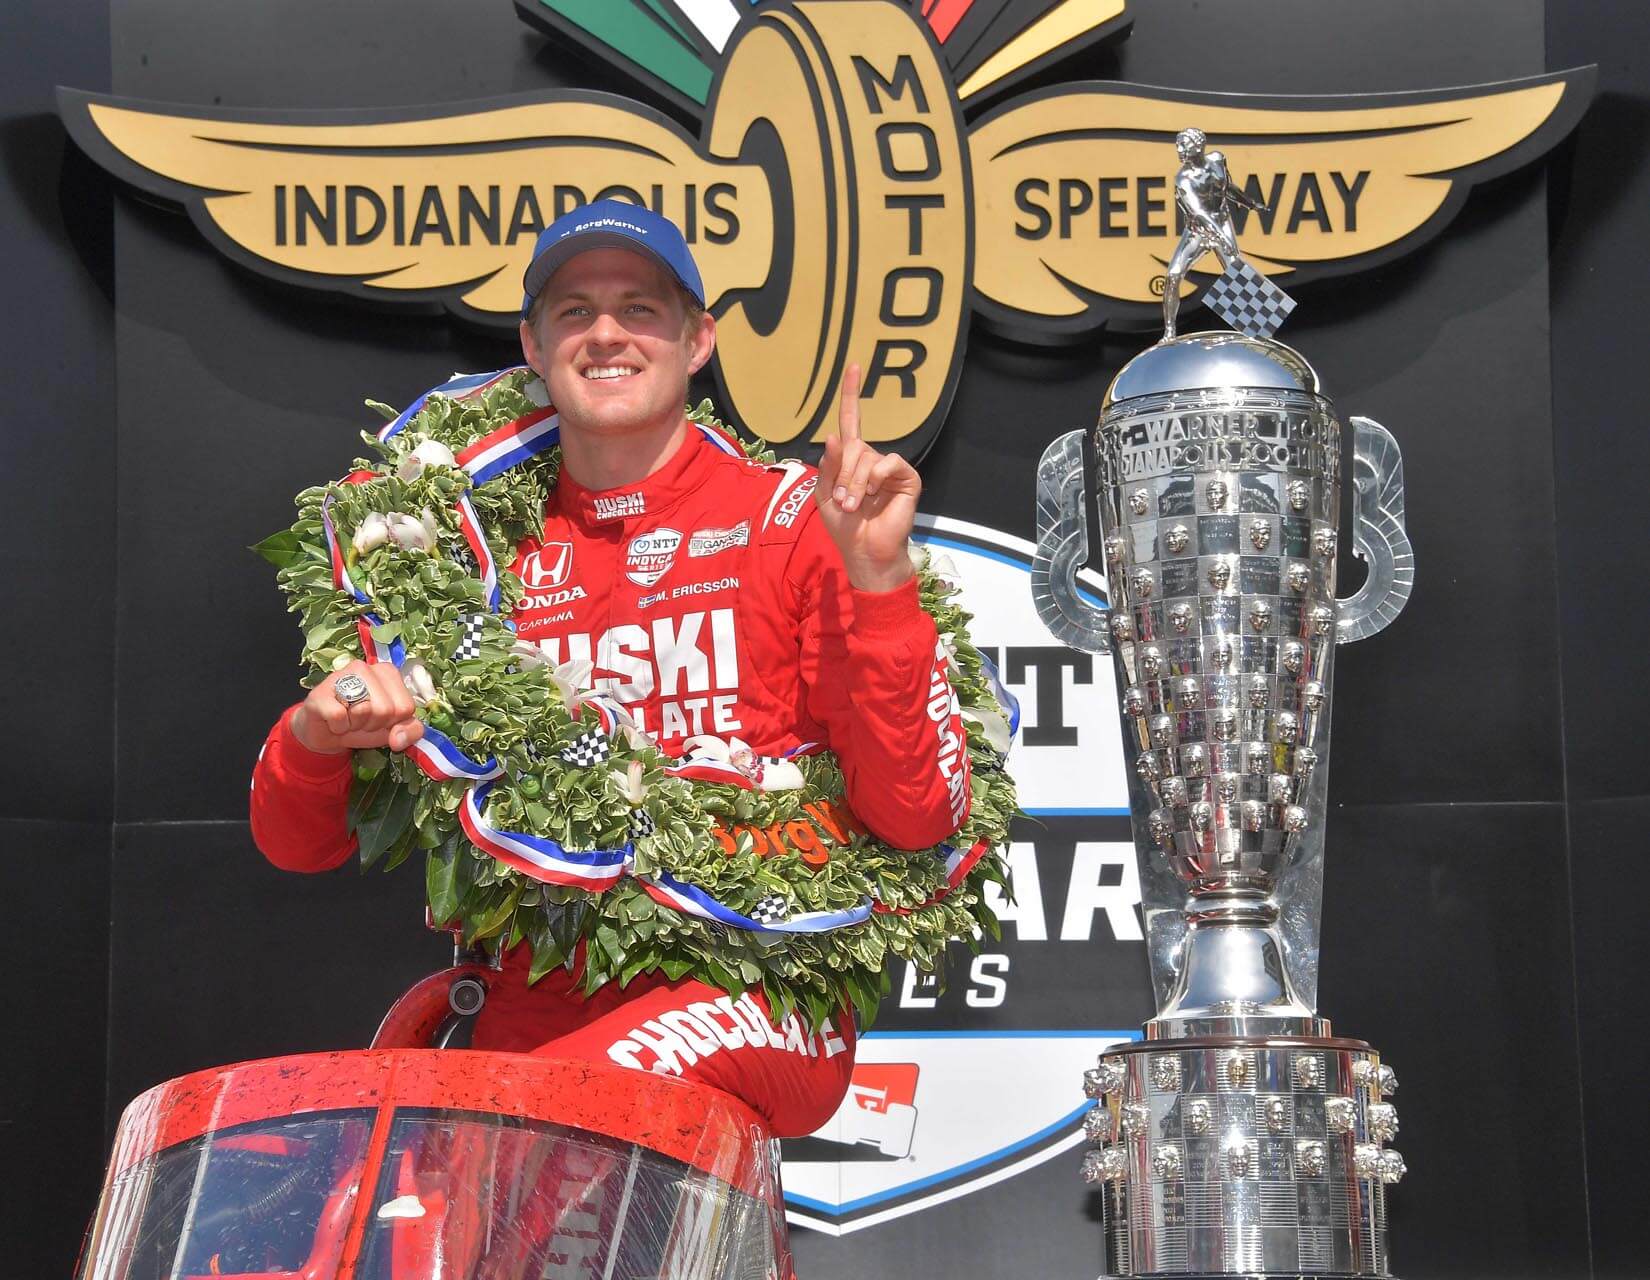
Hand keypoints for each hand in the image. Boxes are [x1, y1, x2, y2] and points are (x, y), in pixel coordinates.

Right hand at [291, 660, 424, 755]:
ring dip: (356, 725)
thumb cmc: (364, 724)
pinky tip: (334, 720)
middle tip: (362, 720)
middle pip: (386, 709)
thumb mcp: (394, 729)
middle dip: (374, 724)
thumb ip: (411, 731)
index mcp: (389, 673)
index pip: (406, 707)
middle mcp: (366, 668)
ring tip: (349, 718)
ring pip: (364, 710)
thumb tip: (398, 740)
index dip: (394, 722)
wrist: (328, 734)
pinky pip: (339, 717)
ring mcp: (341, 676)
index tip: (381, 719)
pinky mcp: (320, 692)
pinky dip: (338, 727)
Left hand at [816, 364, 918, 592]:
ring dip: (855, 482)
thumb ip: (828, 466)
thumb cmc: (844, 526)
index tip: (853, 366)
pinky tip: (874, 494)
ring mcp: (890, 467)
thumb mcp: (825, 495)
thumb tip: (835, 436)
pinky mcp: (907, 477)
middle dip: (843, 473)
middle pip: (853, 445)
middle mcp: (871, 459)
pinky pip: (889, 462)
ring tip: (854, 505)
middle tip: (844, 500)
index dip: (850, 393)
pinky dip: (876, 478)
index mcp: (851, 460)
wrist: (864, 551)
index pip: (851, 420)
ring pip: (867, 456)